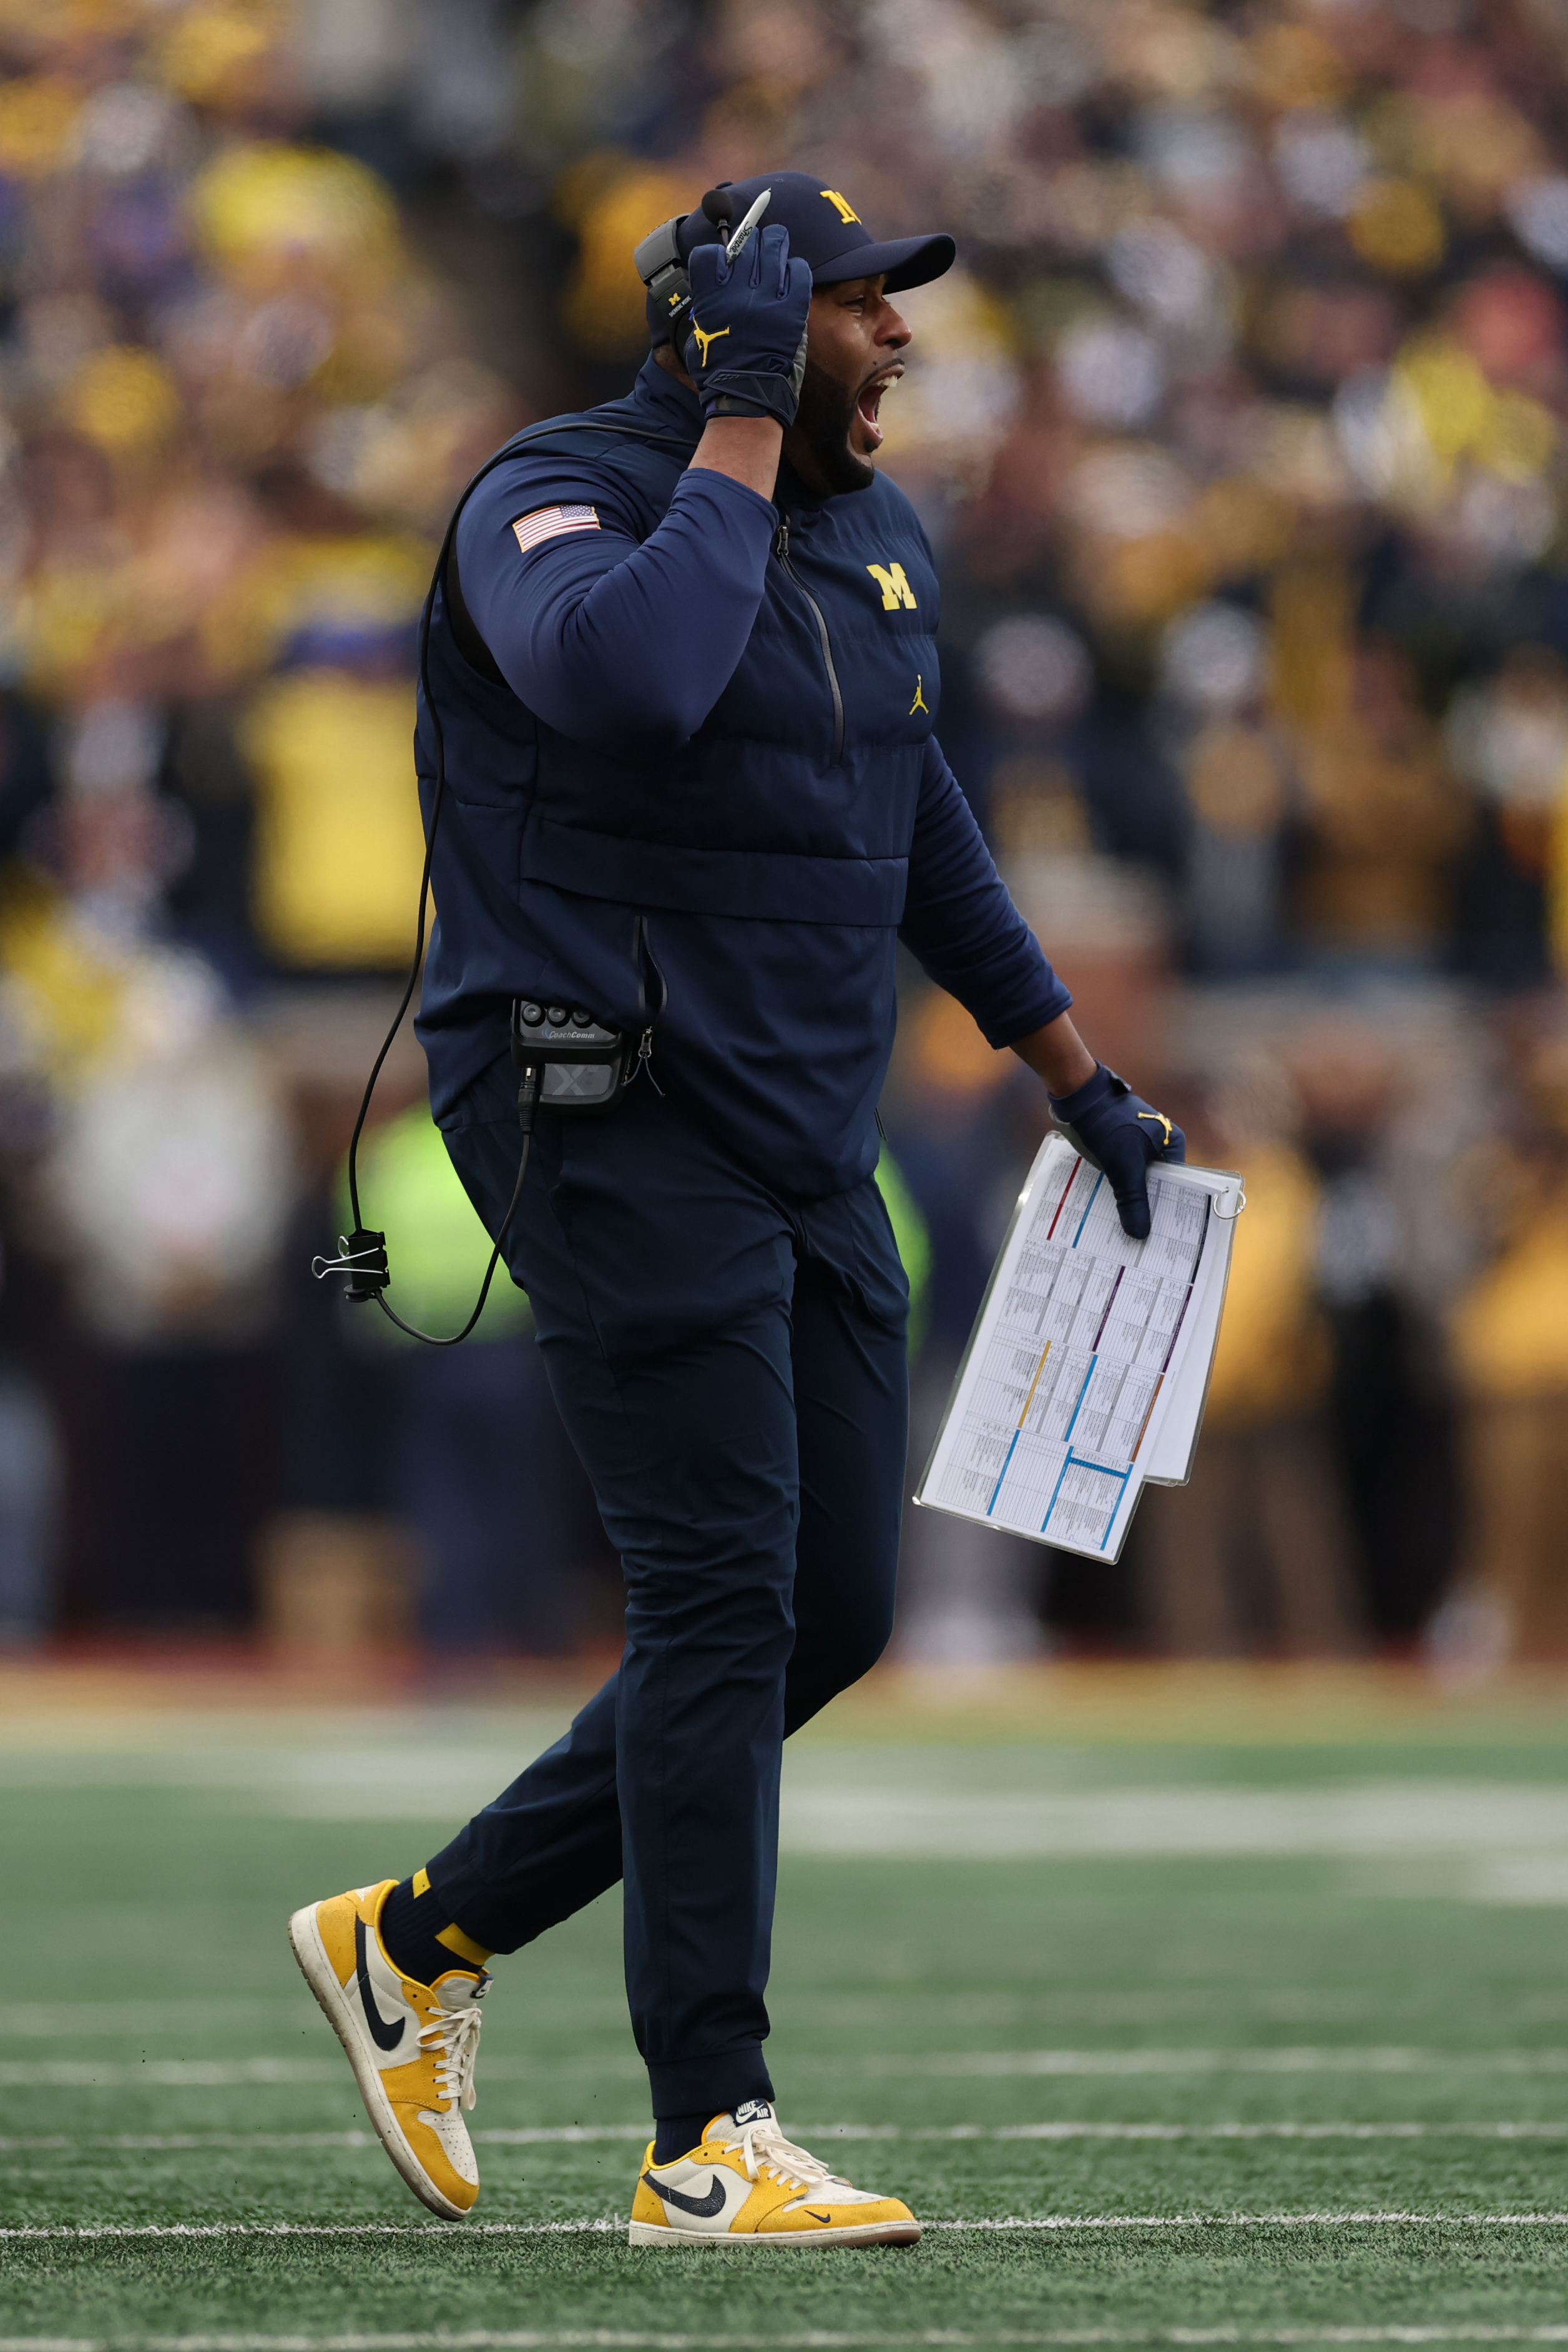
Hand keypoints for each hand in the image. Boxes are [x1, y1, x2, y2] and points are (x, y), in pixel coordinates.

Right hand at [683, 224, 811, 427]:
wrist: (745, 397)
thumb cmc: (718, 370)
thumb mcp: (697, 332)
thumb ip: (705, 304)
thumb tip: (715, 285)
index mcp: (710, 295)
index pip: (709, 253)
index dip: (718, 255)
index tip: (725, 263)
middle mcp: (738, 289)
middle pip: (746, 241)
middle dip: (751, 244)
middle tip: (756, 254)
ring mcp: (767, 296)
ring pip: (775, 245)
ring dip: (775, 246)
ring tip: (776, 254)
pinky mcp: (792, 308)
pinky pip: (799, 270)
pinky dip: (796, 269)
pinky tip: (791, 278)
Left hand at [1048, 1063, 1185, 1240]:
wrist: (1078, 1096)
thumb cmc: (1108, 1124)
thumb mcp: (1123, 1165)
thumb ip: (1133, 1199)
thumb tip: (1140, 1234)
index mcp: (1172, 1144)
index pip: (1178, 1185)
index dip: (1171, 1211)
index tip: (1164, 1237)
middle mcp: (1159, 1146)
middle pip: (1157, 1186)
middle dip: (1149, 1210)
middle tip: (1142, 1241)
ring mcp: (1138, 1147)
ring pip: (1137, 1182)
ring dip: (1130, 1202)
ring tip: (1125, 1232)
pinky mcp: (1119, 1149)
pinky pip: (1122, 1175)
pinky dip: (1117, 1191)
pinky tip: (1109, 1212)